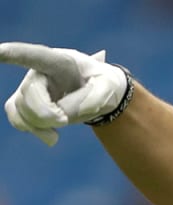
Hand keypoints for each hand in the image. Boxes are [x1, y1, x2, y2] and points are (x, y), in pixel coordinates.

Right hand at [0, 42, 128, 145]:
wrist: (96, 92)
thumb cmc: (103, 82)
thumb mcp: (111, 85)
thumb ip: (97, 96)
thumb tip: (70, 111)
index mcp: (59, 61)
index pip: (36, 56)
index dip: (16, 54)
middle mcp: (38, 71)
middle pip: (29, 94)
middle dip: (46, 114)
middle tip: (64, 121)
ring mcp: (29, 86)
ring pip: (21, 109)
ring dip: (40, 124)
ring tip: (60, 128)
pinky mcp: (26, 103)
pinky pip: (17, 118)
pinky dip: (32, 130)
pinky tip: (51, 136)